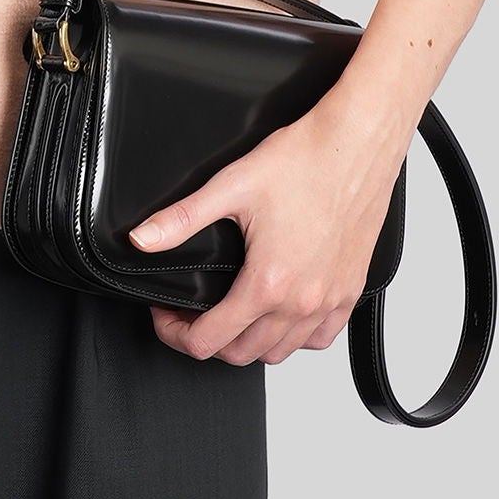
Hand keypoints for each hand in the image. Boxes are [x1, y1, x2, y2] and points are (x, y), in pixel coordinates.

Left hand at [129, 97, 407, 366]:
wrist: (356, 144)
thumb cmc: (304, 160)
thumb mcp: (231, 186)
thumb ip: (182, 219)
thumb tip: (142, 238)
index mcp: (268, 283)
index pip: (210, 341)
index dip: (175, 333)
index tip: (166, 314)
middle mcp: (301, 302)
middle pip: (242, 354)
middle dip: (207, 340)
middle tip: (189, 312)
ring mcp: (330, 300)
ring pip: (281, 352)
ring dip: (248, 342)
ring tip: (229, 312)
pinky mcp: (351, 290)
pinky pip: (320, 338)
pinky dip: (294, 337)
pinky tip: (280, 312)